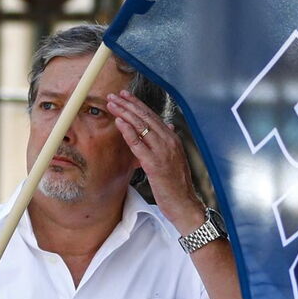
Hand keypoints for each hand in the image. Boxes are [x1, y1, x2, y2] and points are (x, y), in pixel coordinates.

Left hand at [106, 90, 205, 232]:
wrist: (184, 204)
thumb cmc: (178, 185)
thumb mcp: (176, 159)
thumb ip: (170, 142)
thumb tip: (169, 126)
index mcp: (173, 139)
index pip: (153, 117)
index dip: (138, 105)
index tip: (125, 96)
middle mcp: (169, 141)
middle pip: (146, 117)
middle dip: (129, 104)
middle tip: (114, 95)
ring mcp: (162, 152)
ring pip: (141, 126)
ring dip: (125, 113)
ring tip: (112, 104)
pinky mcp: (154, 164)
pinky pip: (139, 144)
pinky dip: (128, 131)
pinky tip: (119, 122)